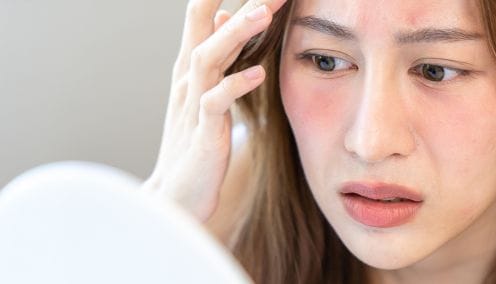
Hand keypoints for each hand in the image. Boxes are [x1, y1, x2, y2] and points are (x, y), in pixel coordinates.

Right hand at [142, 0, 287, 220]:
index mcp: (192, 69)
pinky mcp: (203, 133)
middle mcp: (189, 80)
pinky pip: (215, 103)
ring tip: (265, 14)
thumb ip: (218, 55)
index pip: (202, 18)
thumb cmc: (196, 142)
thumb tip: (226, 16)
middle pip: (206, 29)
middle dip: (239, 5)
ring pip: (208, 58)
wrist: (177, 194)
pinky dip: (235, 86)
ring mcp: (193, 105)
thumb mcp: (206, 92)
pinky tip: (260, 74)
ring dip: (235, 34)